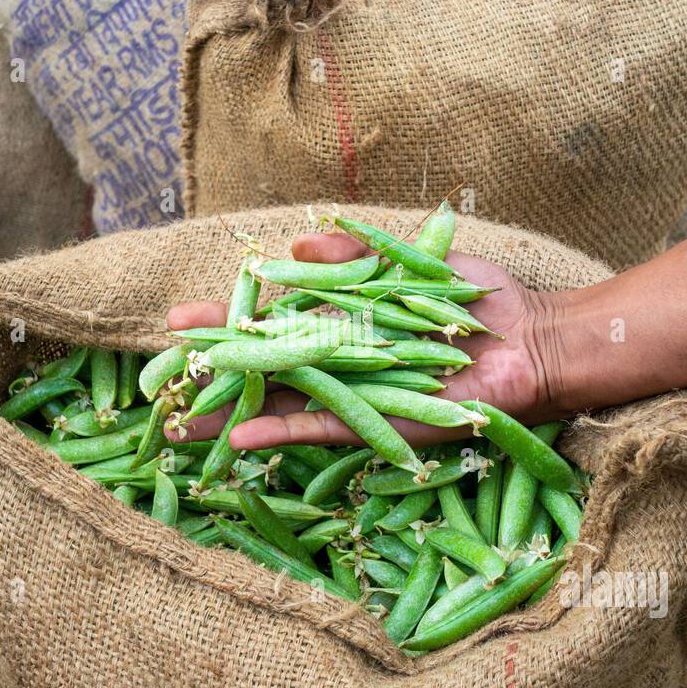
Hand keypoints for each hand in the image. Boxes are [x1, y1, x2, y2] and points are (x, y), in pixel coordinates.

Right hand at [165, 231, 559, 450]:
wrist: (529, 339)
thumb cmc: (476, 298)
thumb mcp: (407, 263)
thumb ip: (350, 258)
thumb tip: (291, 251)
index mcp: (344, 324)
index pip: (271, 324)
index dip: (225, 323)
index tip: (176, 321)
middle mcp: (343, 362)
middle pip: (265, 368)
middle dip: (213, 370)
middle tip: (157, 372)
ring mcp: (358, 395)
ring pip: (282, 405)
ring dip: (232, 413)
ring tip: (179, 424)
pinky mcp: (379, 423)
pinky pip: (323, 429)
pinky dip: (283, 432)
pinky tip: (240, 436)